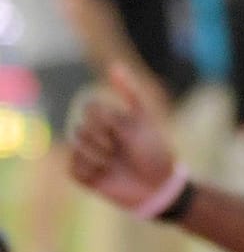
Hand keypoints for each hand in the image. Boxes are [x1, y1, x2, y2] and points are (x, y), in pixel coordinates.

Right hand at [68, 65, 177, 209]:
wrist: (160, 186)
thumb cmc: (155, 153)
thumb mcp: (144, 120)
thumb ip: (128, 93)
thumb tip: (114, 65)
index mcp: (108, 121)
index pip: (91, 108)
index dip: (107, 119)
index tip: (126, 130)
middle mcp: (96, 136)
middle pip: (82, 126)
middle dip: (105, 138)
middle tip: (122, 150)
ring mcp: (88, 155)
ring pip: (77, 146)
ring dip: (101, 155)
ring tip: (117, 163)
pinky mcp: (84, 175)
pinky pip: (74, 167)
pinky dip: (92, 170)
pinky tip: (107, 175)